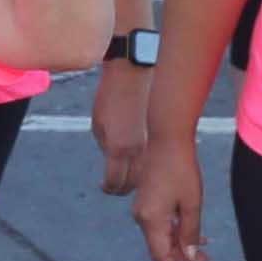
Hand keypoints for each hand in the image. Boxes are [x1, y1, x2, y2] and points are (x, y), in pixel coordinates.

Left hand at [91, 49, 155, 194]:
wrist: (134, 72)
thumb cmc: (112, 95)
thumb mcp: (99, 124)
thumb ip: (106, 148)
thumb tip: (113, 163)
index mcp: (118, 149)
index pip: (115, 183)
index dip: (109, 188)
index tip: (105, 187)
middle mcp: (139, 151)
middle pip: (133, 185)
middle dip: (123, 186)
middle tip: (117, 184)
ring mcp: (153, 144)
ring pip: (149, 176)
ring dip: (139, 178)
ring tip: (131, 174)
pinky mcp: (162, 135)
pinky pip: (157, 159)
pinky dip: (151, 164)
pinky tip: (144, 160)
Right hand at [133, 130, 209, 260]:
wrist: (167, 139)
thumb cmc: (180, 169)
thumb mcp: (192, 204)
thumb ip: (190, 231)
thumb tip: (190, 253)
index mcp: (151, 219)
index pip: (160, 255)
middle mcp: (142, 215)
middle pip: (160, 246)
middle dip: (182, 255)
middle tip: (205, 258)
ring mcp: (142, 206)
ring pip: (160, 234)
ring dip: (180, 241)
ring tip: (203, 243)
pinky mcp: (146, 197)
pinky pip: (159, 221)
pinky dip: (174, 228)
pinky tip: (190, 226)